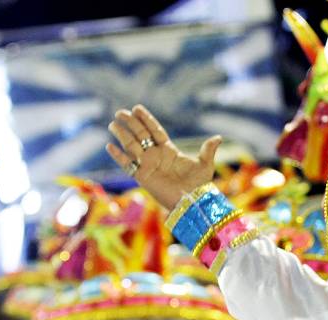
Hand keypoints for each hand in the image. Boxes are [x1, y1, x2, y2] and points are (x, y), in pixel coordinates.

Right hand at [107, 105, 222, 210]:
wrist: (190, 202)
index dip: (146, 119)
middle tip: (121, 112)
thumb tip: (218, 137)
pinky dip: (118, 156)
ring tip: (113, 124)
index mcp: (169, 150)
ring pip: (132, 146)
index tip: (137, 108)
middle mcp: (156, 156)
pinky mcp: (142, 177)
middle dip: (131, 123)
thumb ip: (208, 150)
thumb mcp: (205, 165)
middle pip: (140, 135)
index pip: (155, 131)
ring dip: (122, 135)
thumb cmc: (199, 185)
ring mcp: (148, 166)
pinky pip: (127, 164)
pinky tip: (109, 146)